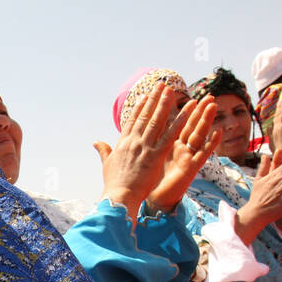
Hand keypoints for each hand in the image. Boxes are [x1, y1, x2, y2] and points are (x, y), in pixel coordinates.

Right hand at [94, 85, 190, 219]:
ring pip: (156, 121)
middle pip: (145, 116)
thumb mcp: (107, 164)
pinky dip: (177, 123)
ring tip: (171, 90)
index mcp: (122, 143)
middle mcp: (133, 142)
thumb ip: (104, 151)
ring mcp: (144, 147)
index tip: (145, 95)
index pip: (132, 121)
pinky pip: (169, 137)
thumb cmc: (113, 184)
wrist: (119, 196)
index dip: (140, 107)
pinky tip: (185, 113)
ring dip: (164, 104)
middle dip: (154, 99)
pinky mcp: (155, 156)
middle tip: (161, 85)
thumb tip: (96, 142)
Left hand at [147, 95, 222, 213]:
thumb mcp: (145, 156)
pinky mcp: (190, 168)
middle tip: (209, 95)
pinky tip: (218, 132)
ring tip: (213, 105)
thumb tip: (137, 130)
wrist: (152, 199)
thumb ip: (144, 142)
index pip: (177, 123)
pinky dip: (211, 143)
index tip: (191, 97)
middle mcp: (180, 149)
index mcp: (168, 144)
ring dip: (206, 120)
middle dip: (199, 111)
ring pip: (198, 135)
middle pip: (191, 126)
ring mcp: (187, 157)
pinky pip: (203, 154)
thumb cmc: (148, 179)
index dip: (183, 110)